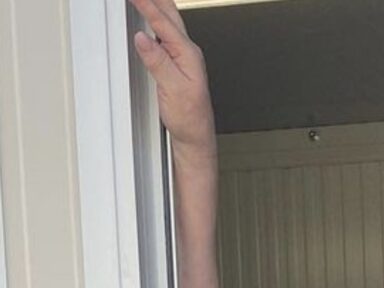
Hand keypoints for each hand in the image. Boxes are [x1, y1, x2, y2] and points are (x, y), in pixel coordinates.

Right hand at [129, 0, 215, 149]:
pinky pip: (165, 33)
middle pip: (170, 15)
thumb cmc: (189, 117)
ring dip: (157, 4)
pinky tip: (151, 16)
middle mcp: (188, 52)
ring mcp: (183, 57)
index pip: (164, 23)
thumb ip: (158, 62)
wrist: (195, 134)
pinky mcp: (176, 63)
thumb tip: (143, 38)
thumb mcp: (172, 89)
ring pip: (169, 22)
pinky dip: (156, 19)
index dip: (147, 5)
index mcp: (188, 55)